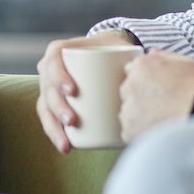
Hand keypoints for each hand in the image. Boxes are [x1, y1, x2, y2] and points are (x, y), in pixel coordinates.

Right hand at [36, 29, 139, 153]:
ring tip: (66, 143)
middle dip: (57, 107)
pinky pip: (49, 119)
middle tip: (72, 120)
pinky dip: (55, 134)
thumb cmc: (112, 51)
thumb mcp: (117, 46)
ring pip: (45, 108)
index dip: (58, 76)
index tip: (73, 91)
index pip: (53, 62)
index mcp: (59, 51)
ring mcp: (49, 87)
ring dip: (53, 127)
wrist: (107, 56)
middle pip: (48, 89)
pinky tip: (65, 147)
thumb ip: (130, 55)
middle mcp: (49, 69)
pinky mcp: (54, 103)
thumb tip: (148, 66)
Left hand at [118, 50, 193, 142]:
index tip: (157, 89)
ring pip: (128, 112)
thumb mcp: (188, 63)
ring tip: (165, 120)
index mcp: (142, 66)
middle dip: (142, 97)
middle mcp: (131, 85)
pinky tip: (161, 131)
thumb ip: (165, 57)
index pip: (133, 70)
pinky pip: (129, 132)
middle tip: (163, 105)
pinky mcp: (130, 130)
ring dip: (140, 116)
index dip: (146, 80)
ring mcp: (129, 108)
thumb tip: (153, 53)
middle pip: (129, 91)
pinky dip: (141, 133)